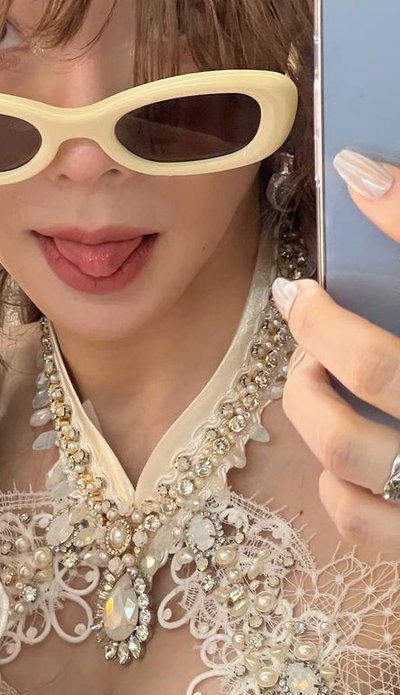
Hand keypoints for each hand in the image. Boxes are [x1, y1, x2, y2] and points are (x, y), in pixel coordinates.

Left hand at [272, 152, 399, 561]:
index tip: (354, 177)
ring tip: (311, 370)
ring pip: (348, 449)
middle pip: (376, 370)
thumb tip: (367, 176)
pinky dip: (331, 481)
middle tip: (304, 300)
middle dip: (322, 327)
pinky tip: (337, 452)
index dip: (399, 220)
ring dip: (310, 401)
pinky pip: (356, 518)